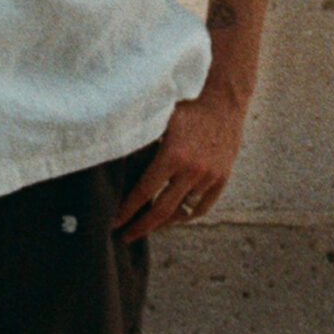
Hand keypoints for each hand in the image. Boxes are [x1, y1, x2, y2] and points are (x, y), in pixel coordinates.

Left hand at [113, 85, 247, 240]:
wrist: (223, 97)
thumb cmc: (186, 103)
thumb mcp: (159, 117)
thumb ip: (139, 138)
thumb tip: (110, 148)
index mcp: (172, 156)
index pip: (144, 192)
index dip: (127, 210)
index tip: (115, 222)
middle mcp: (192, 171)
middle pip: (162, 211)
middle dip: (141, 226)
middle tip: (126, 236)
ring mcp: (209, 177)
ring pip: (184, 211)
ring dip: (164, 221)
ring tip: (149, 225)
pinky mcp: (222, 178)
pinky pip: (203, 206)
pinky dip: (188, 215)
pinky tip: (175, 216)